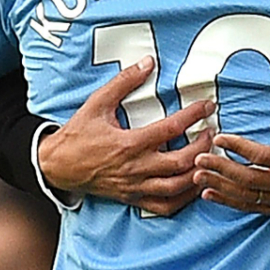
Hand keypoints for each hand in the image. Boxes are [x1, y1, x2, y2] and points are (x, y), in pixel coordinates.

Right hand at [38, 56, 213, 216]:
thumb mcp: (97, 102)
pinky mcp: (134, 199)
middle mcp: (136, 168)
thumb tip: (148, 62)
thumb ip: (124, 82)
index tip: (208, 105)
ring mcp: (136, 187)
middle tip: (212, 131)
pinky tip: (195, 186)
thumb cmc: (78, 134)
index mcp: (129, 143)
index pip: (171, 128)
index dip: (194, 115)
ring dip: (199, 174)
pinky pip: (165, 206)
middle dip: (203, 147)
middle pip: (182, 162)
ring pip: (177, 188)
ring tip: (210, 158)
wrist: (57, 166)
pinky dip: (184, 199)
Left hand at [192, 90, 269, 217]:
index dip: (240, 148)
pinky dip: (229, 201)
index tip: (221, 138)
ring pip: (244, 195)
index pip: (262, 156)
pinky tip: (210, 195)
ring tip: (197, 177)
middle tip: (199, 159)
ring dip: (220, 186)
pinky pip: (249, 207)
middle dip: (221, 168)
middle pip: (246, 178)